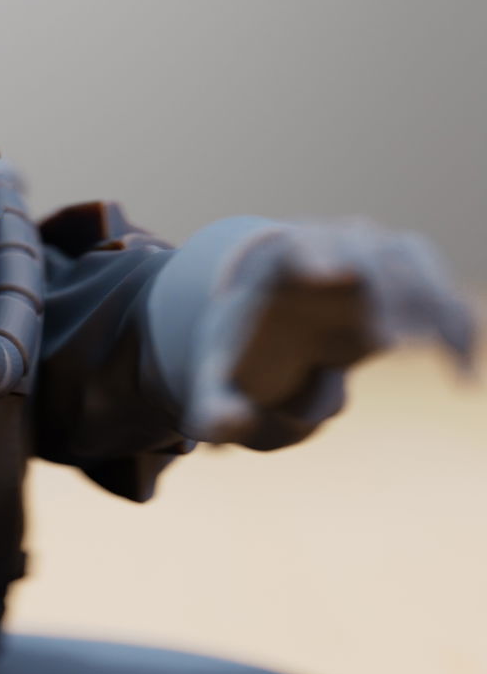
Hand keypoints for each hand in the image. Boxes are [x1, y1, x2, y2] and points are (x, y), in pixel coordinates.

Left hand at [183, 220, 476, 447]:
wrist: (271, 331)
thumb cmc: (240, 356)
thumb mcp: (217, 385)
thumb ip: (213, 410)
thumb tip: (229, 429)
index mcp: (273, 267)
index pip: (294, 245)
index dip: (312, 252)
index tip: (329, 275)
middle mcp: (328, 250)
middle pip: (361, 251)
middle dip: (379, 288)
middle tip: (389, 344)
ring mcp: (370, 262)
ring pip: (411, 263)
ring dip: (431, 301)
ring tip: (444, 357)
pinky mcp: (404, 288)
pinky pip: (438, 296)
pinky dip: (455, 327)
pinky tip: (460, 377)